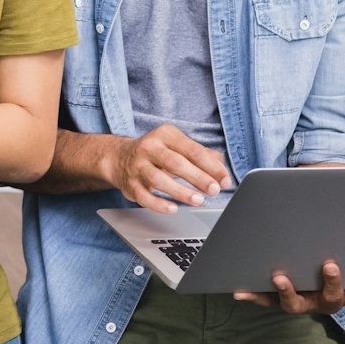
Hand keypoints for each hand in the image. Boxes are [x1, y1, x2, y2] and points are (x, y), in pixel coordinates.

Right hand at [99, 124, 231, 213]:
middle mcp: (150, 147)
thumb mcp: (178, 147)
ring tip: (198, 200)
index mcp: (166, 135)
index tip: (225, 180)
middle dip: (197, 177)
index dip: (211, 166)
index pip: (192, 150)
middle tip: (214, 190)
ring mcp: (137, 166)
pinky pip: (143, 196)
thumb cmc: (157, 153)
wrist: (120, 158)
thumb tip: (222, 168)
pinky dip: (158, 204)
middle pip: (175, 163)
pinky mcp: (129, 184)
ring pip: (158, 180)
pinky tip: (173, 209)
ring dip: (180, 191)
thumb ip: (201, 155)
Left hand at [233, 260, 344, 314]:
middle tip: (281, 277)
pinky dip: (251, 295)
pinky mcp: (276, 296)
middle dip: (288, 292)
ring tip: (257, 280)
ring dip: (266, 294)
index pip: (332, 295)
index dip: (332, 283)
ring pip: (277, 301)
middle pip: (297, 304)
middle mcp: (308, 303)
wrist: (330, 285)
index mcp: (331, 300)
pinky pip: (262, 297)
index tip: (331, 265)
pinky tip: (238, 290)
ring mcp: (291, 299)